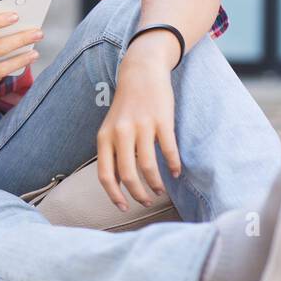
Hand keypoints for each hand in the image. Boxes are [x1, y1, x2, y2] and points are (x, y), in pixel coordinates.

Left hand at [95, 34, 182, 210]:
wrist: (141, 73)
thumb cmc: (126, 106)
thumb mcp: (111, 128)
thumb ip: (112, 153)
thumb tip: (116, 184)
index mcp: (104, 137)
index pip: (105, 175)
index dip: (114, 195)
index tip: (123, 208)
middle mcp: (120, 133)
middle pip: (128, 175)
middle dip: (137, 194)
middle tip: (146, 202)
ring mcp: (141, 126)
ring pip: (148, 166)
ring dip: (156, 183)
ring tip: (160, 190)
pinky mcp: (161, 120)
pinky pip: (168, 150)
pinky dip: (173, 165)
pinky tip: (175, 172)